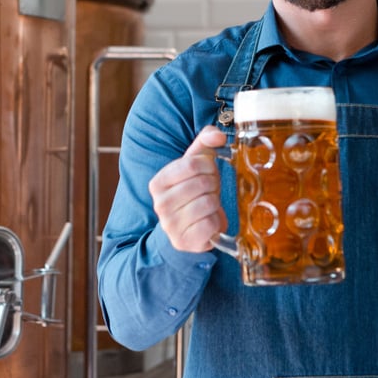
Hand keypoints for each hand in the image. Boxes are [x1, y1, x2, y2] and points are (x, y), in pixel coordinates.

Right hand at [148, 125, 228, 252]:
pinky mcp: (185, 241)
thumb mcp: (195, 164)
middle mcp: (160, 204)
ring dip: (215, 203)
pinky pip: (212, 223)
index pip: (193, 164)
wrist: (186, 229)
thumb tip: (219, 135)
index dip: (209, 166)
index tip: (208, 172)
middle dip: (214, 185)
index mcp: (158, 182)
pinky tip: (208, 221)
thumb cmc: (192, 192)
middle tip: (209, 191)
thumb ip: (206, 141)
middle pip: (203, 183)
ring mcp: (171, 225)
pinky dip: (217, 221)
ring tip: (208, 206)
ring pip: (209, 202)